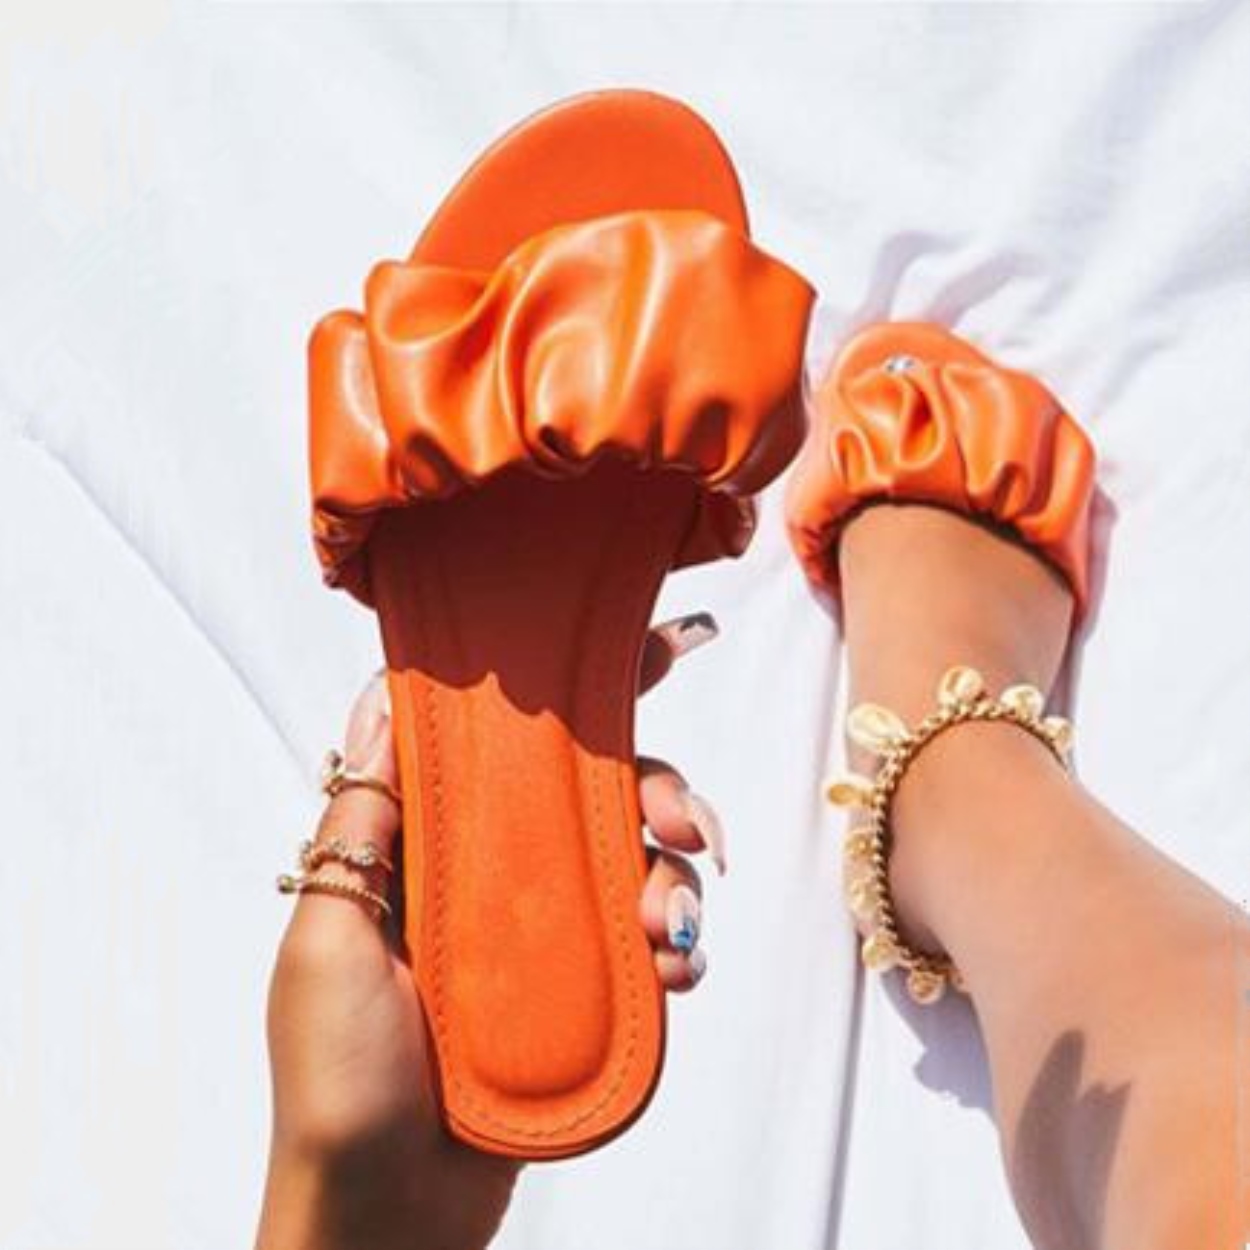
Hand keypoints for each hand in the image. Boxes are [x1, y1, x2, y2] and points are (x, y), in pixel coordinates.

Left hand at [256, 615, 724, 1249]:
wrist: (390, 1217)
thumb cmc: (339, 1081)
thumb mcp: (328, 939)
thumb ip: (361, 823)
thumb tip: (378, 698)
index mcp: (431, 847)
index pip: (501, 747)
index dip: (570, 692)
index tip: (647, 651)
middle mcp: (496, 877)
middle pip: (596, 794)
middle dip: (660, 788)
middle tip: (691, 826)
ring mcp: (546, 933)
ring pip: (636, 861)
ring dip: (675, 875)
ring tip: (672, 925)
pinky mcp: (584, 989)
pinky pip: (650, 944)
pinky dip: (676, 945)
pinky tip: (673, 970)